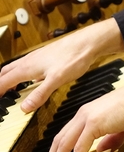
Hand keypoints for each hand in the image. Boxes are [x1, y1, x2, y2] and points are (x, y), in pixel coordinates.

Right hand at [0, 18, 123, 112]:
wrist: (86, 43)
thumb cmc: (73, 58)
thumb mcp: (56, 80)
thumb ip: (40, 93)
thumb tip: (24, 107)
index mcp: (28, 68)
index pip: (4, 81)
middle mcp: (30, 61)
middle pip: (7, 72)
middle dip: (0, 83)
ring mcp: (38, 57)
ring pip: (17, 67)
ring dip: (10, 76)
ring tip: (9, 86)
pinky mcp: (47, 56)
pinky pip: (29, 65)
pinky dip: (23, 73)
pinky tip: (32, 78)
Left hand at [38, 75, 123, 151]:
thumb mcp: (122, 127)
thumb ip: (111, 138)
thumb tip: (102, 149)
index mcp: (90, 112)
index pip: (68, 133)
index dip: (60, 150)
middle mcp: (84, 114)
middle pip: (60, 138)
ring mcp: (87, 117)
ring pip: (64, 143)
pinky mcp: (93, 124)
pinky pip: (79, 148)